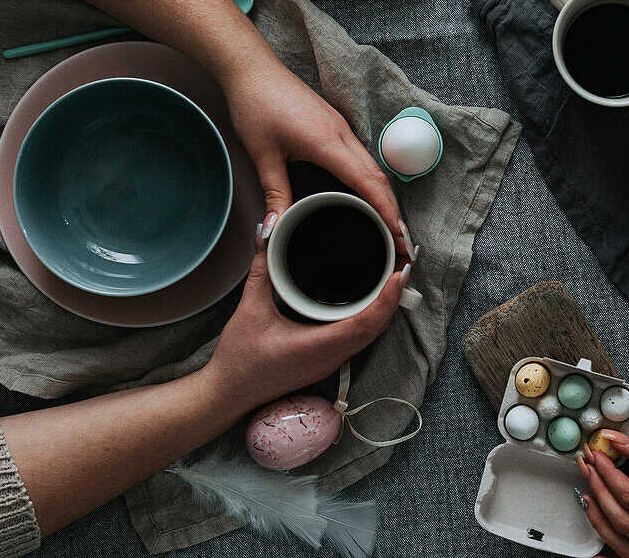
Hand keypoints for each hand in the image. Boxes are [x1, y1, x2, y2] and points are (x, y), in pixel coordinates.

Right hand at [202, 236, 409, 410]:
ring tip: (392, 278)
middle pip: (377, 328)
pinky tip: (370, 300)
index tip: (400, 272)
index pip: (368, 322)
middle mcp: (332, 357)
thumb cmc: (238, 361)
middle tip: (402, 265)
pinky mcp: (326, 361)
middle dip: (393, 297)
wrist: (227, 396)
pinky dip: (370, 318)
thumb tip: (268, 232)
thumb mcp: (250, 309)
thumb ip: (262, 269)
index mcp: (320, 347)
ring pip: (370, 335)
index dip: (388, 297)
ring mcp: (331, 362)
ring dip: (384, 308)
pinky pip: (358, 339)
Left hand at [222, 57, 412, 254]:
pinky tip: (369, 195)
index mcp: (327, 142)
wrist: (253, 69)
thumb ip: (275, 193)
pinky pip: (363, 157)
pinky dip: (372, 180)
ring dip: (385, 195)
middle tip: (401, 241)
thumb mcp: (262, 154)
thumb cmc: (256, 104)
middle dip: (393, 210)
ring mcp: (342, 128)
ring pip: (374, 166)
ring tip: (390, 224)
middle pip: (379, 177)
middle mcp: (342, 134)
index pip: (367, 182)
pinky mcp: (336, 126)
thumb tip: (277, 228)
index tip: (398, 236)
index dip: (386, 211)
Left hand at [577, 432, 628, 557]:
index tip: (595, 454)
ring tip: (587, 493)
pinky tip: (602, 533)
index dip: (608, 475)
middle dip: (598, 492)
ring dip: (601, 520)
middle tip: (586, 466)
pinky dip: (617, 544)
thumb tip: (616, 441)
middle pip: (623, 523)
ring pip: (625, 547)